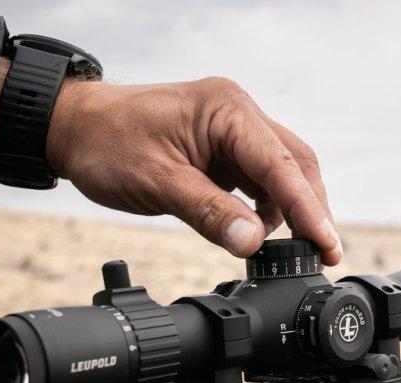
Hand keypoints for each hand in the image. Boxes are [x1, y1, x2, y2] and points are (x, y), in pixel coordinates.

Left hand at [41, 76, 341, 264]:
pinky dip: (267, 205)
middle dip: (311, 210)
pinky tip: (259, 230)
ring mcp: (231, 129)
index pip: (282, 164)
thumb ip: (210, 213)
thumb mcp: (158, 183)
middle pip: (295, 163)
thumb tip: (254, 243)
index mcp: (227, 111)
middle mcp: (237, 113)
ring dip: (291, 209)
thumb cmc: (107, 144)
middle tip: (322, 255)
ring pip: (282, 171)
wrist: (73, 128)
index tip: (326, 245)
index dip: (309, 209)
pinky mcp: (222, 146)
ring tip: (291, 250)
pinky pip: (259, 176)